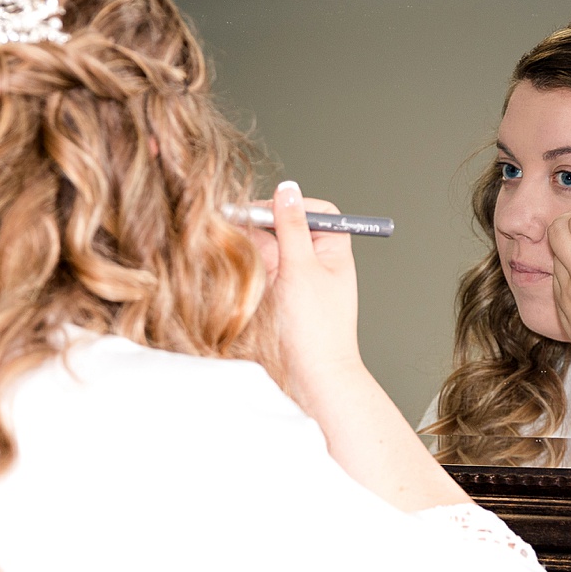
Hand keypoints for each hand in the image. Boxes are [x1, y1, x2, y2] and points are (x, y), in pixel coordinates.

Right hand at [247, 182, 361, 410]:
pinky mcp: (276, 296)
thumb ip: (291, 227)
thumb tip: (287, 190)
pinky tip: (237, 275)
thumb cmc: (318, 330)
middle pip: (286, 227)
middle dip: (263, 229)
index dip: (291, 205)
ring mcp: (294, 280)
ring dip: (252, 250)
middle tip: (239, 230)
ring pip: (267, 249)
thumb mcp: (302, 269)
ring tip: (239, 257)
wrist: (313, 382)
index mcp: (333, 250)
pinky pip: (258, 271)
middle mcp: (314, 262)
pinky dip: (247, 269)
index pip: (316, 211)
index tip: (266, 209)